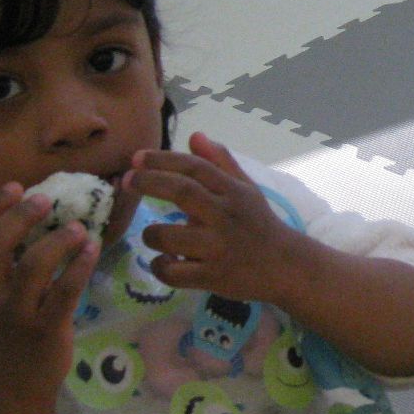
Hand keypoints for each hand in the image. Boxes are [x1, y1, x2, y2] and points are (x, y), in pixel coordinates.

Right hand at [0, 183, 98, 398]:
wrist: (17, 386)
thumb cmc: (13, 335)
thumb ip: (9, 266)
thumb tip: (35, 220)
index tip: (14, 185)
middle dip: (20, 215)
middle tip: (45, 198)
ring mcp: (17, 313)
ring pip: (32, 267)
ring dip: (57, 240)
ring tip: (79, 227)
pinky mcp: (45, 329)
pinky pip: (63, 292)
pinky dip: (79, 267)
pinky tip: (92, 250)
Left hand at [126, 132, 301, 302]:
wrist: (286, 266)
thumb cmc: (260, 224)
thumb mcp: (246, 188)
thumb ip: (220, 162)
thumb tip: (195, 135)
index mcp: (232, 192)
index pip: (196, 167)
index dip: (164, 159)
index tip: (137, 157)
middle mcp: (225, 216)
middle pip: (182, 192)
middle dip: (149, 182)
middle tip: (127, 180)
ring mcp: (218, 248)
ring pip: (170, 237)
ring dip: (151, 234)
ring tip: (151, 235)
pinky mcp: (212, 277)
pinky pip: (174, 273)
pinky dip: (160, 266)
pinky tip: (163, 261)